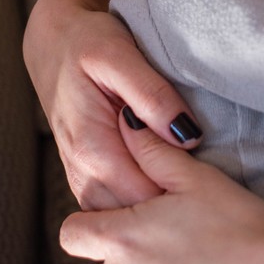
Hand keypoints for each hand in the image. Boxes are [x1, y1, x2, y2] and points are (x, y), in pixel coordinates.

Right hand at [25, 0, 201, 210]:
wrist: (53, 44)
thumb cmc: (87, 44)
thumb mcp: (120, 56)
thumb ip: (152, 96)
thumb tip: (188, 135)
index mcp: (92, 149)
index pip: (146, 198)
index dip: (181, 193)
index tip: (210, 177)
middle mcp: (83, 174)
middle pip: (138, 218)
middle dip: (174, 207)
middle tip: (208, 180)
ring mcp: (83, 181)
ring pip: (128, 219)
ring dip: (161, 207)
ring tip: (192, 181)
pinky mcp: (88, 179)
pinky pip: (120, 207)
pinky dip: (146, 201)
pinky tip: (169, 181)